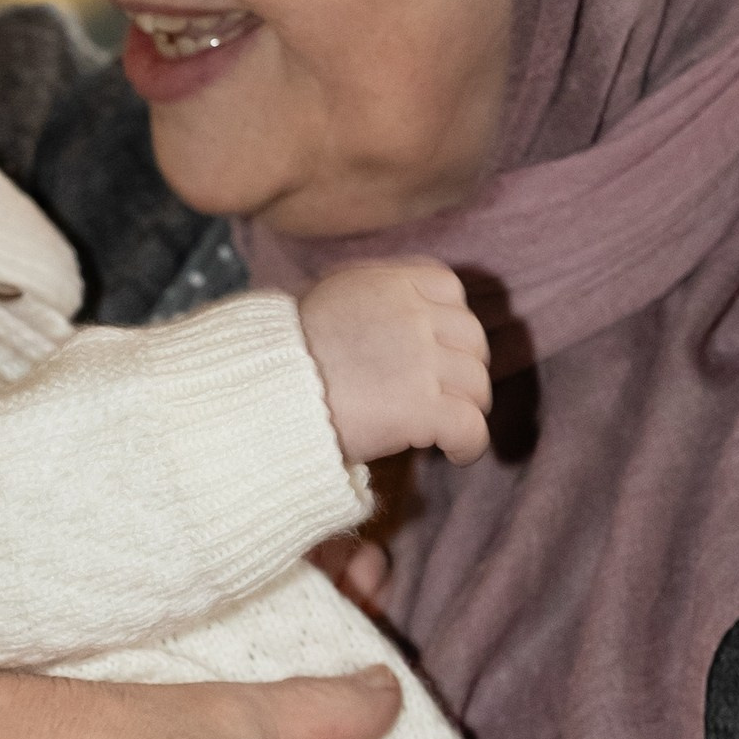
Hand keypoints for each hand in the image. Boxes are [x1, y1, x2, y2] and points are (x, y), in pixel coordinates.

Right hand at [297, 261, 490, 466]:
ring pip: (477, 385)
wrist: (261, 394)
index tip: (437, 348)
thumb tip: (396, 316)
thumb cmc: (282, 358)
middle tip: (443, 394)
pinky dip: (469, 445)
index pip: (449, 290)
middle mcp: (412, 316)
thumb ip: (370, 299)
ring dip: (466, 408)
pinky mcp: (422, 409)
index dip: (449, 323)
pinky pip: (472, 427)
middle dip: (462, 368)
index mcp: (389, 284)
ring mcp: (421, 362)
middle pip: (471, 340)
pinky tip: (454, 453)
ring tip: (445, 427)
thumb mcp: (327, 299)